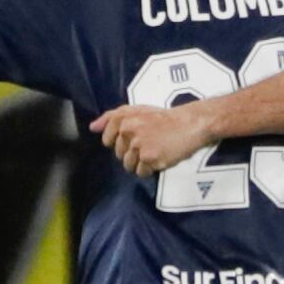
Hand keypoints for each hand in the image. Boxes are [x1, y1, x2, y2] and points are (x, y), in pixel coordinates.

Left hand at [89, 100, 220, 176]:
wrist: (191, 123)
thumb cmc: (165, 118)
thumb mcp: (138, 110)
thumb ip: (112, 117)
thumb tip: (92, 127)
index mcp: (124, 118)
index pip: (108, 140)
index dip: (121, 143)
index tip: (135, 139)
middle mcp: (128, 130)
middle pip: (119, 154)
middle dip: (133, 153)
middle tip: (150, 143)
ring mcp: (138, 144)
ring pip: (129, 165)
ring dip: (141, 163)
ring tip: (156, 151)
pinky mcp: (149, 158)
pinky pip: (141, 172)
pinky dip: (150, 169)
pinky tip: (161, 157)